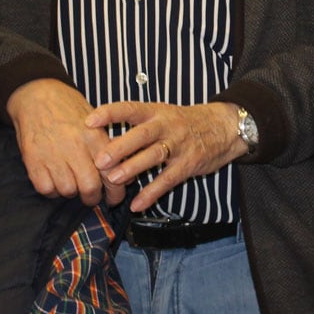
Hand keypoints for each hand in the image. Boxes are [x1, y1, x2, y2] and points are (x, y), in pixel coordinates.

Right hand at [7, 78, 118, 205]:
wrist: (36, 94)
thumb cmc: (68, 108)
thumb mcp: (95, 121)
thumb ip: (108, 148)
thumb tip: (125, 175)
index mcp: (94, 136)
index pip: (111, 173)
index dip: (115, 193)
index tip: (113, 198)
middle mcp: (75, 147)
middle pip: (89, 188)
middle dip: (92, 197)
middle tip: (90, 196)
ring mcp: (52, 154)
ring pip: (67, 191)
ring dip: (70, 191)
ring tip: (69, 180)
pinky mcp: (33, 160)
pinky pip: (46, 189)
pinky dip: (51, 190)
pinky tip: (53, 179)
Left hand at [87, 101, 242, 213]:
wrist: (224, 126)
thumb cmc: (187, 121)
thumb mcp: (163, 113)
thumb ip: (138, 123)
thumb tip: (103, 134)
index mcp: (156, 111)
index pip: (130, 108)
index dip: (110, 113)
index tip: (89, 121)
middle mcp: (167, 126)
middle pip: (141, 135)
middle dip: (120, 147)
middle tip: (99, 160)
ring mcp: (179, 145)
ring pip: (154, 156)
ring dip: (133, 168)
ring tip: (114, 180)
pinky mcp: (188, 164)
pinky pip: (168, 180)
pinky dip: (152, 193)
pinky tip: (137, 204)